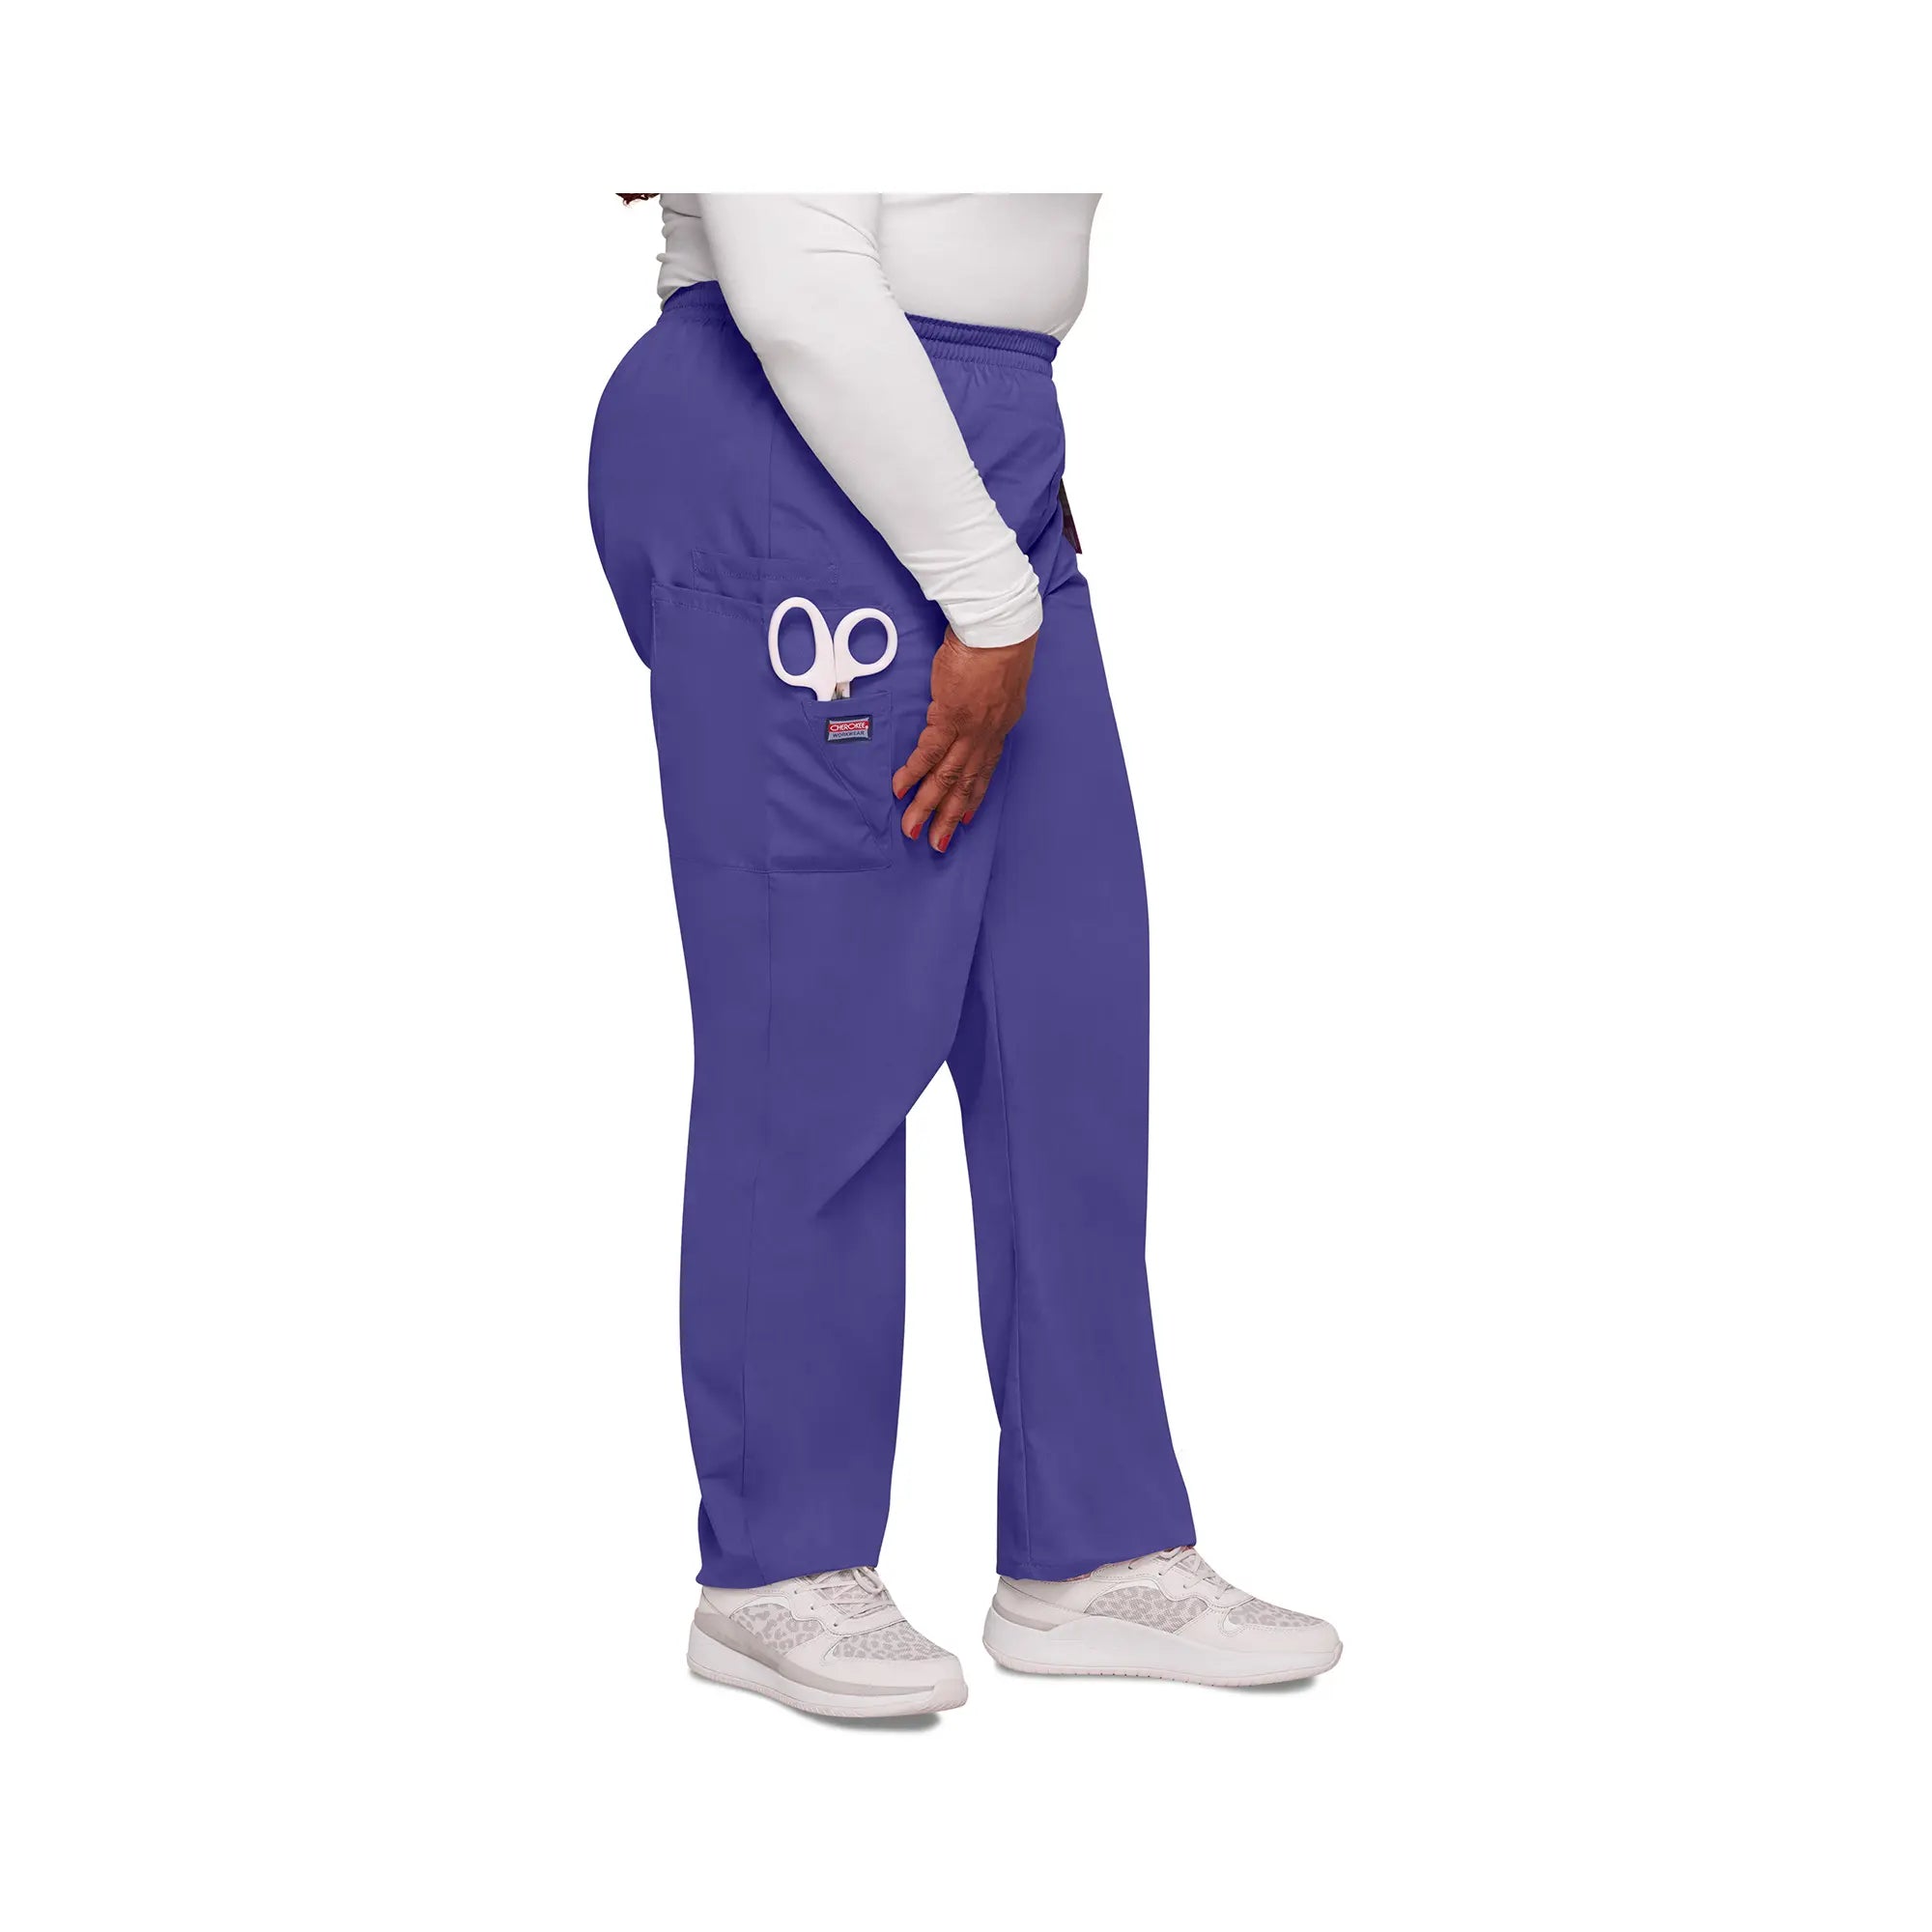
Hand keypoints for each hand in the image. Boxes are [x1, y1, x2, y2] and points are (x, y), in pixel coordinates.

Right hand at [893, 629, 1036, 851]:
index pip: (985, 769)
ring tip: (914, 829)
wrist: (998, 630)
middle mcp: (987, 735)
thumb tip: (975, 705)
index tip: (965, 818)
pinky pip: (929, 753)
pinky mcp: (949, 718)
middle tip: (936, 843)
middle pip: (965, 783)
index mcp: (1000, 726)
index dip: (974, 796)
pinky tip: (901, 791)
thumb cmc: (1000, 645)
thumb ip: (987, 700)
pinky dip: (914, 774)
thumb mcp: (1000, 681)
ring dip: (928, 806)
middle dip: (949, 816)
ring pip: (947, 777)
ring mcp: (969, 730)